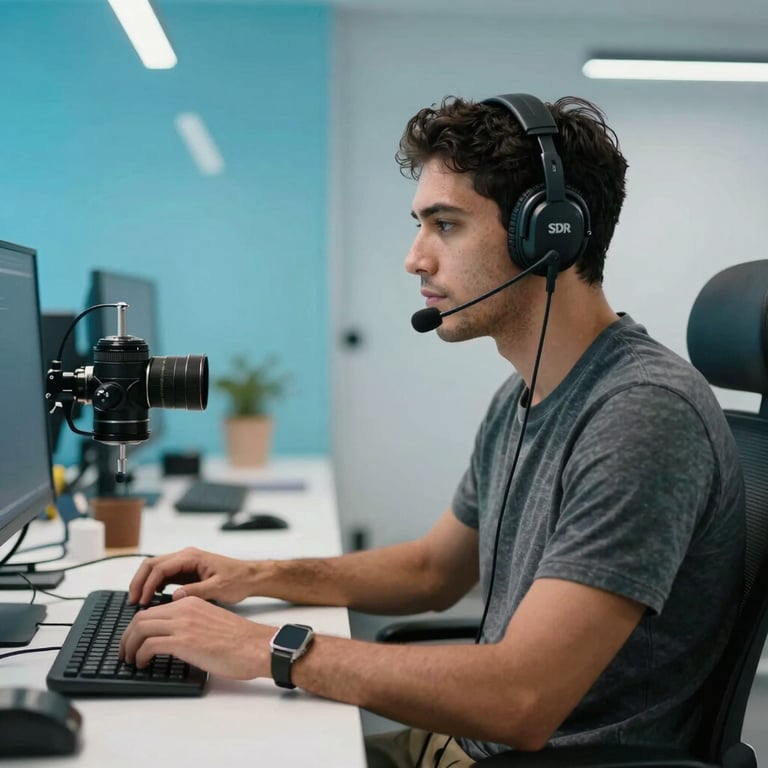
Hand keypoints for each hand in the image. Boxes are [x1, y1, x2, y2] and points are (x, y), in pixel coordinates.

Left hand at [119, 596, 274, 678]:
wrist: (256, 646)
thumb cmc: (240, 640)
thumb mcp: (211, 621)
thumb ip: (191, 623)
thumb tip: (174, 639)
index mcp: (191, 602)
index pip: (153, 610)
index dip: (137, 627)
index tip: (134, 640)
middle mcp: (184, 608)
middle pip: (141, 617)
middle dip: (127, 636)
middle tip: (125, 652)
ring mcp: (183, 624)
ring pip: (140, 629)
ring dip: (129, 646)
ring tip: (130, 660)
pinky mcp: (184, 641)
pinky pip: (149, 645)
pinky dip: (140, 655)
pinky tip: (144, 664)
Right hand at [128, 547, 255, 605]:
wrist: (250, 577)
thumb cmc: (238, 580)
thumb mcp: (219, 588)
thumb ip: (197, 591)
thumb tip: (175, 596)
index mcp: (192, 557)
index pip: (160, 567)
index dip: (148, 584)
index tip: (142, 602)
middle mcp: (185, 556)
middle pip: (152, 564)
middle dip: (140, 582)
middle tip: (133, 602)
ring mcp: (185, 563)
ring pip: (155, 569)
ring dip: (145, 584)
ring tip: (138, 603)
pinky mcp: (186, 572)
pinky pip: (164, 576)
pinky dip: (154, 586)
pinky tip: (151, 600)